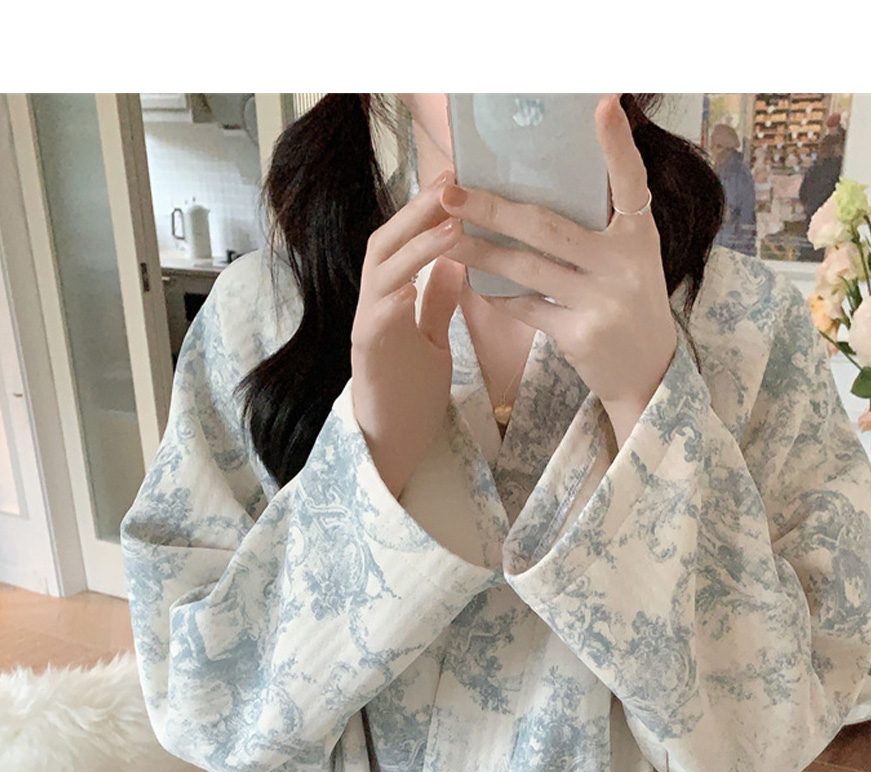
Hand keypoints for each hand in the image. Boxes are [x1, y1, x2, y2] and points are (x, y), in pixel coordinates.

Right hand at [351, 181, 465, 494]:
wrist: (392, 449)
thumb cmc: (410, 398)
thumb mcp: (433, 340)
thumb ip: (439, 300)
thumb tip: (457, 259)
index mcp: (391, 297)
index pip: (403, 240)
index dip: (425, 208)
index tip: (457, 178)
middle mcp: (374, 303)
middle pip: (386, 241)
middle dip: (417, 209)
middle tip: (452, 180)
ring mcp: (368, 325)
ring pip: (382, 267)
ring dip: (416, 241)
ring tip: (450, 219)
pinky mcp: (368, 352)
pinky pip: (380, 312)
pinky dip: (401, 289)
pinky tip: (425, 273)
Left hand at [442, 97, 675, 449]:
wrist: (649, 377)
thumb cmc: (631, 304)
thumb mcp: (632, 258)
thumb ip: (603, 224)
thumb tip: (551, 180)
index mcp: (639, 236)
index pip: (631, 182)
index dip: (618, 145)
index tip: (605, 104)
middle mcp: (623, 266)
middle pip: (547, 227)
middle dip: (493, 208)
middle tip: (452, 191)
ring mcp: (601, 303)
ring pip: (528, 268)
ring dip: (481, 251)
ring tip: (446, 236)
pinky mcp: (580, 336)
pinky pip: (528, 307)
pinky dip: (500, 294)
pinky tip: (476, 281)